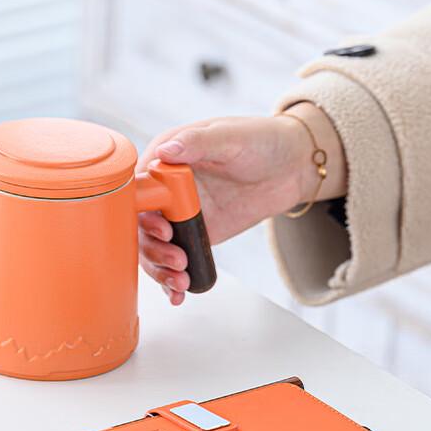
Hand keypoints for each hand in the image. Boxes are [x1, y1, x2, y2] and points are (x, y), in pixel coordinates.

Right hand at [137, 103, 346, 304]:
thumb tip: (166, 150)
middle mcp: (166, 189)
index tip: (161, 227)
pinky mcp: (193, 234)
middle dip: (152, 248)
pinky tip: (177, 293)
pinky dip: (171, 279)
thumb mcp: (231, 138)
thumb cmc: (262, 141)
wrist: (292, 167)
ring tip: (180, 279)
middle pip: (140, 225)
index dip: (140, 212)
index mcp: (165, 160)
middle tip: (177, 258)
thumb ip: (197, 143)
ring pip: (153, 247)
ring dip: (160, 268)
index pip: (137, 189)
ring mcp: (178, 214)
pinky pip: (173, 259)